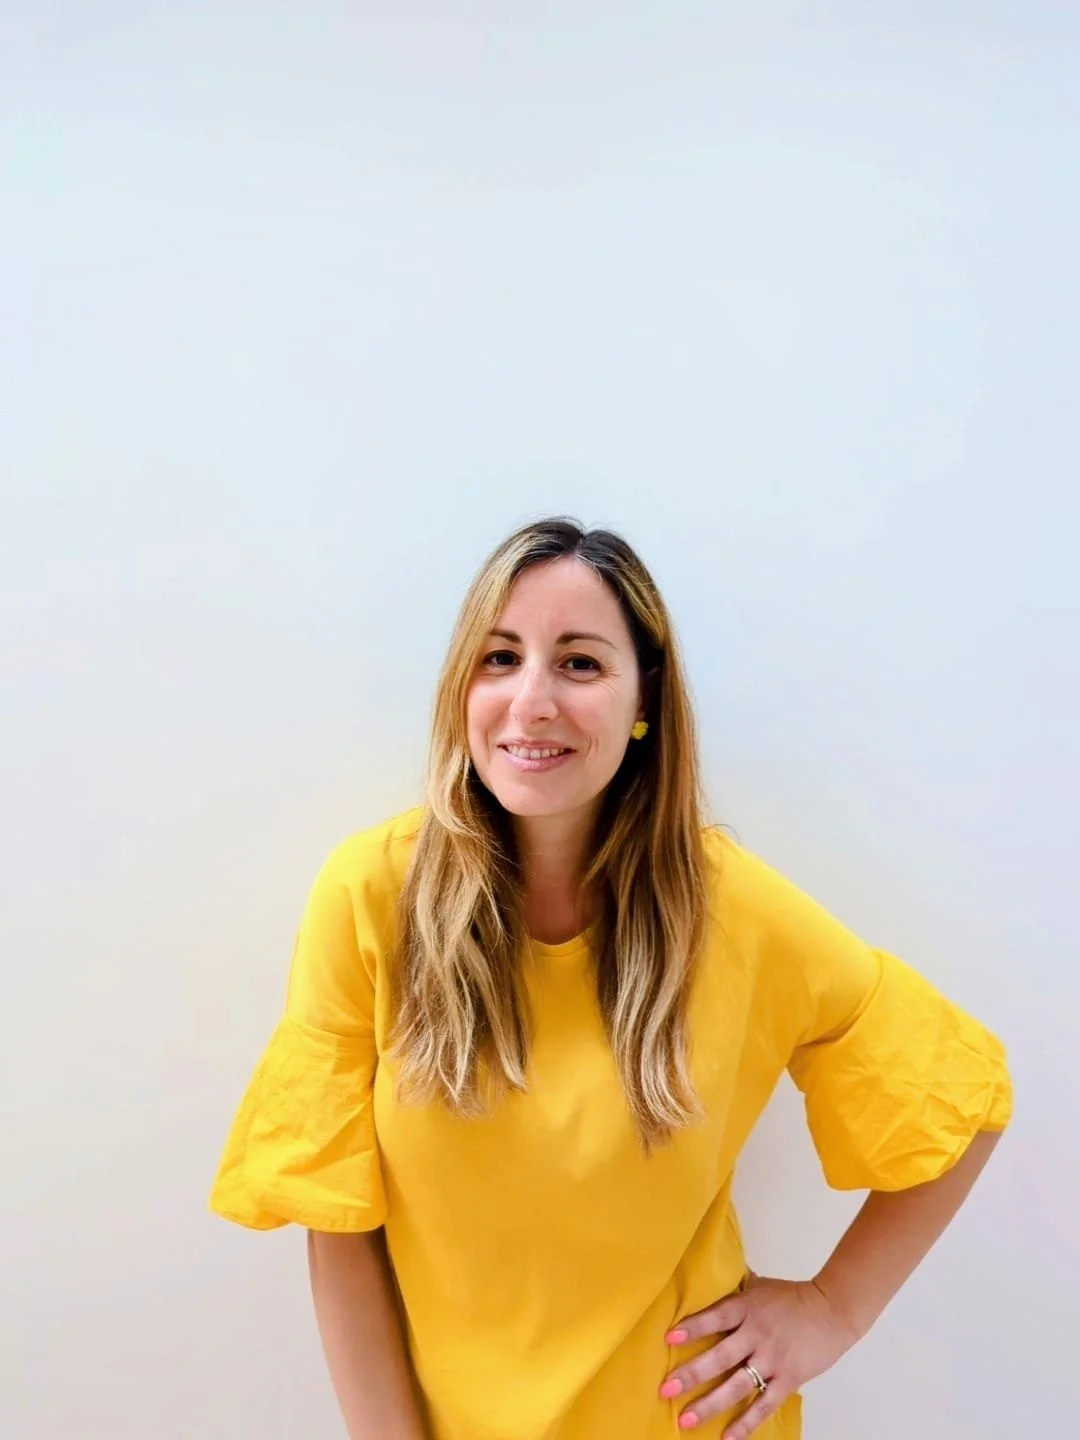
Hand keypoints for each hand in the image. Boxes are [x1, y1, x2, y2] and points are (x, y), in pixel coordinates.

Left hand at [659, 1272, 861, 1435]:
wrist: (833, 1310)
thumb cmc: (793, 1297)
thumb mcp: (761, 1285)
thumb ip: (735, 1288)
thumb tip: (708, 1273)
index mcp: (748, 1308)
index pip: (715, 1317)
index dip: (693, 1327)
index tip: (669, 1338)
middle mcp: (757, 1335)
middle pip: (720, 1357)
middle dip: (691, 1374)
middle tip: (665, 1389)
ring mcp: (772, 1360)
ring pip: (737, 1386)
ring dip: (709, 1404)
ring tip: (685, 1420)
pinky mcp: (788, 1380)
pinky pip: (763, 1406)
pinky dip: (746, 1424)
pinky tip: (727, 1438)